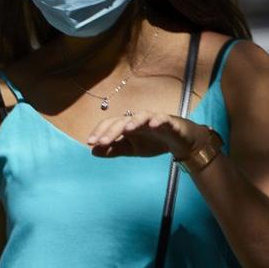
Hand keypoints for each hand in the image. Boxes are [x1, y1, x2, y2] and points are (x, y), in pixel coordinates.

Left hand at [87, 110, 206, 159]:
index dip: (100, 132)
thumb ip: (113, 150)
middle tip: (101, 142)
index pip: (110, 125)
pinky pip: (164, 118)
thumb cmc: (152, 142)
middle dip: (111, 131)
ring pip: (142, 116)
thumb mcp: (131, 150)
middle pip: (122, 121)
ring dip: (134, 121)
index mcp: (127, 126)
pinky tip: (154, 125)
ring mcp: (154, 119)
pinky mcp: (170, 121)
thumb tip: (93, 151)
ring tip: (126, 129)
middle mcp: (138, 120)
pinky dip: (159, 120)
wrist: (178, 142)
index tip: (90, 143)